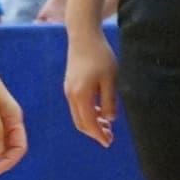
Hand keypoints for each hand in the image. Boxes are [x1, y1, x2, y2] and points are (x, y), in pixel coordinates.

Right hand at [61, 23, 117, 145]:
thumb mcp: (110, 79)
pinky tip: (99, 111)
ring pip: (78, 115)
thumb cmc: (100, 56)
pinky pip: (77, 106)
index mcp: (81, 95)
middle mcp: (71, 95)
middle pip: (81, 123)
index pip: (89, 123)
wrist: (83, 36)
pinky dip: (87, 114)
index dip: (99, 135)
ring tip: (107, 125)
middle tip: (110, 137)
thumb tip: (109, 119)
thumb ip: (109, 101)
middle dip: (95, 132)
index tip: (109, 142)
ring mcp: (68, 90)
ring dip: (91, 123)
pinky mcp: (70, 85)